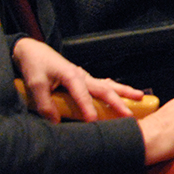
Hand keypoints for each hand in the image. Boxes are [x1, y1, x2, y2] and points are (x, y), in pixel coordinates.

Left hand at [12, 38, 143, 122]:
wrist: (33, 51)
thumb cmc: (35, 66)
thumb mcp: (35, 85)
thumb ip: (45, 104)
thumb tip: (56, 122)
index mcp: (71, 76)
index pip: (83, 95)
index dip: (89, 109)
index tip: (95, 121)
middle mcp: (82, 75)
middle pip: (105, 89)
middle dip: (119, 102)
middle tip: (130, 113)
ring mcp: (84, 76)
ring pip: (108, 84)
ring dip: (124, 91)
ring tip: (140, 96)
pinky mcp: (83, 78)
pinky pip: (102, 84)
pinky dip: (114, 88)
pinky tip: (121, 93)